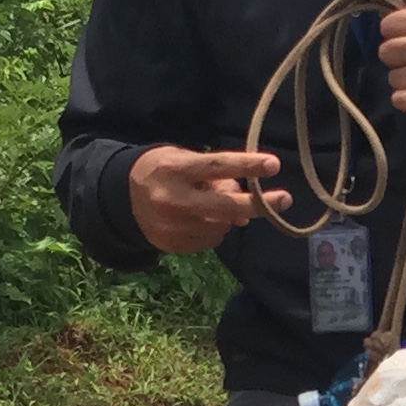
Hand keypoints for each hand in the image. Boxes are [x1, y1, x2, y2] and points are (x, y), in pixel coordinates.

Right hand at [128, 145, 289, 253]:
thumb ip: (212, 174)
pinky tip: (201, 218)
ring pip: (222, 226)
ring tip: (212, 202)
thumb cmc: (161, 170)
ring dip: (229, 216)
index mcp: (174, 170)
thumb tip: (241, 198)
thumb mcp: (182, 159)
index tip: (273, 165)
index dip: (246, 166)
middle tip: (285, 199)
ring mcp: (172, 227)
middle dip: (259, 204)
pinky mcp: (173, 245)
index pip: (216, 167)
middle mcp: (173, 200)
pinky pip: (210, 240)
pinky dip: (215, 229)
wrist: (121, 198)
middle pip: (226, 207)